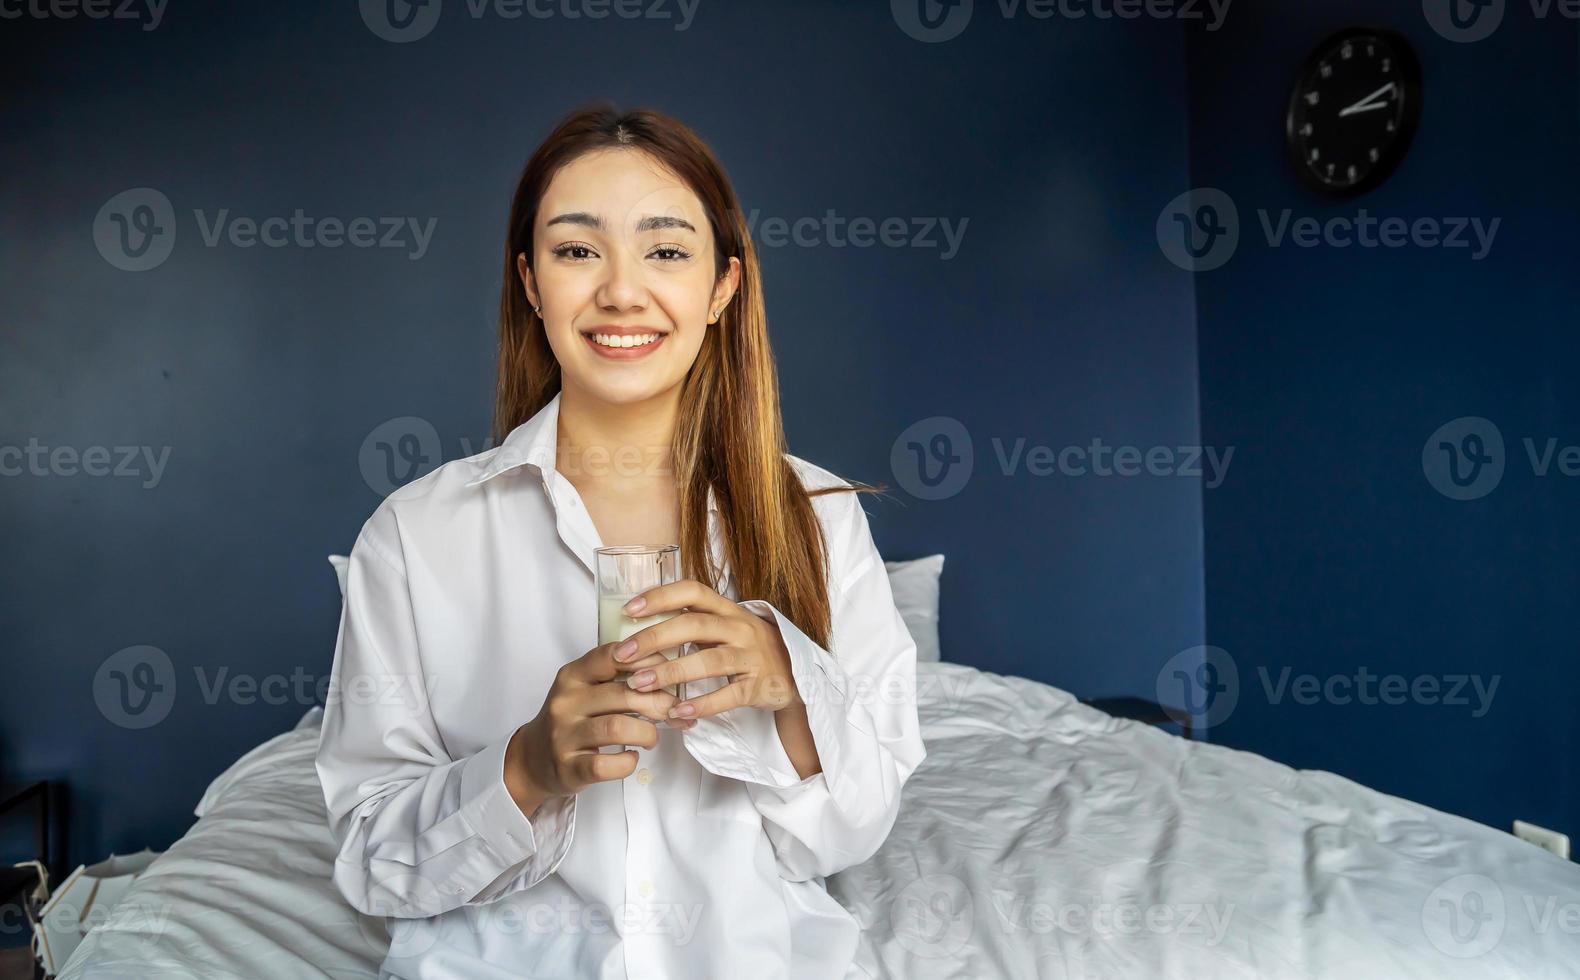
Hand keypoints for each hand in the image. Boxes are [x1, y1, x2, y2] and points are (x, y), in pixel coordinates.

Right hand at [504, 641, 691, 816]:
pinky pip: (606, 765)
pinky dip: (627, 762)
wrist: (534, 759)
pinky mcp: (568, 767)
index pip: (612, 655)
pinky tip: (631, 757)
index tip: (666, 674)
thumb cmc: (572, 719)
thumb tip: (670, 671)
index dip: (647, 661)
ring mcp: (563, 735)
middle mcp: (565, 702)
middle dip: (658, 703)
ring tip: (651, 737)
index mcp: (572, 675)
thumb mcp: (586, 689)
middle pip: (623, 694)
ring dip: (647, 733)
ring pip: (617, 727)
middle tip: (670, 711)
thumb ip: (619, 678)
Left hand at [611, 578, 801, 721]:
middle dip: (654, 639)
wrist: (794, 673)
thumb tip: (638, 623)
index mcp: (726, 609)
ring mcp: (751, 656)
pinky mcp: (758, 686)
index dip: (660, 596)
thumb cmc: (746, 648)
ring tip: (640, 685)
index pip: (692, 592)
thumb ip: (690, 622)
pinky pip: (728, 695)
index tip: (629, 610)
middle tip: (623, 654)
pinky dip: (702, 703)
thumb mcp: (723, 626)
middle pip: (694, 626)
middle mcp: (740, 628)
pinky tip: (678, 710)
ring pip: (709, 661)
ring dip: (671, 672)